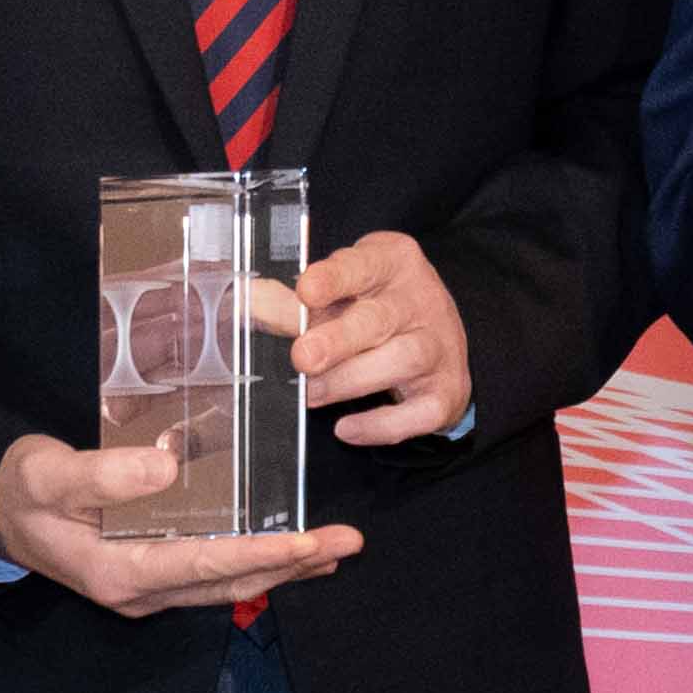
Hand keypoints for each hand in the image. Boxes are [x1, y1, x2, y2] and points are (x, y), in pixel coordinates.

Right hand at [0, 427, 365, 615]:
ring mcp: (149, 586)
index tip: (305, 542)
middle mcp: (141, 590)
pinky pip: (217, 573)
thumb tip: (165, 469)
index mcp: (118, 572)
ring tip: (336, 548)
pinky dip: (259, 561)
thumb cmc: (21, 489)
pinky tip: (291, 551)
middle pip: (230, 583)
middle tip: (347, 542)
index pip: (202, 566)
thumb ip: (102, 475)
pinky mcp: (154, 572)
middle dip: (292, 565)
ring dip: (284, 567)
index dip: (258, 554)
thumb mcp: (48, 474)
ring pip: (229, 584)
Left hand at [290, 231, 476, 441]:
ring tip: (311, 394)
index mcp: (393, 263)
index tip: (306, 292)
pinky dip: (381, 425)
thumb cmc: (376, 309)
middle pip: (380, 318)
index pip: (361, 266)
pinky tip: (346, 429)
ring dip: (349, 381)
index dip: (334, 279)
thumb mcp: (342, 291)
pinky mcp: (446, 390)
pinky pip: (419, 412)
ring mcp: (439, 346)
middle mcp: (422, 300)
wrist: (439, 339)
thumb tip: (245, 303)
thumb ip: (295, 302)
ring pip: (402, 361)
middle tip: (302, 358)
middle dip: (338, 340)